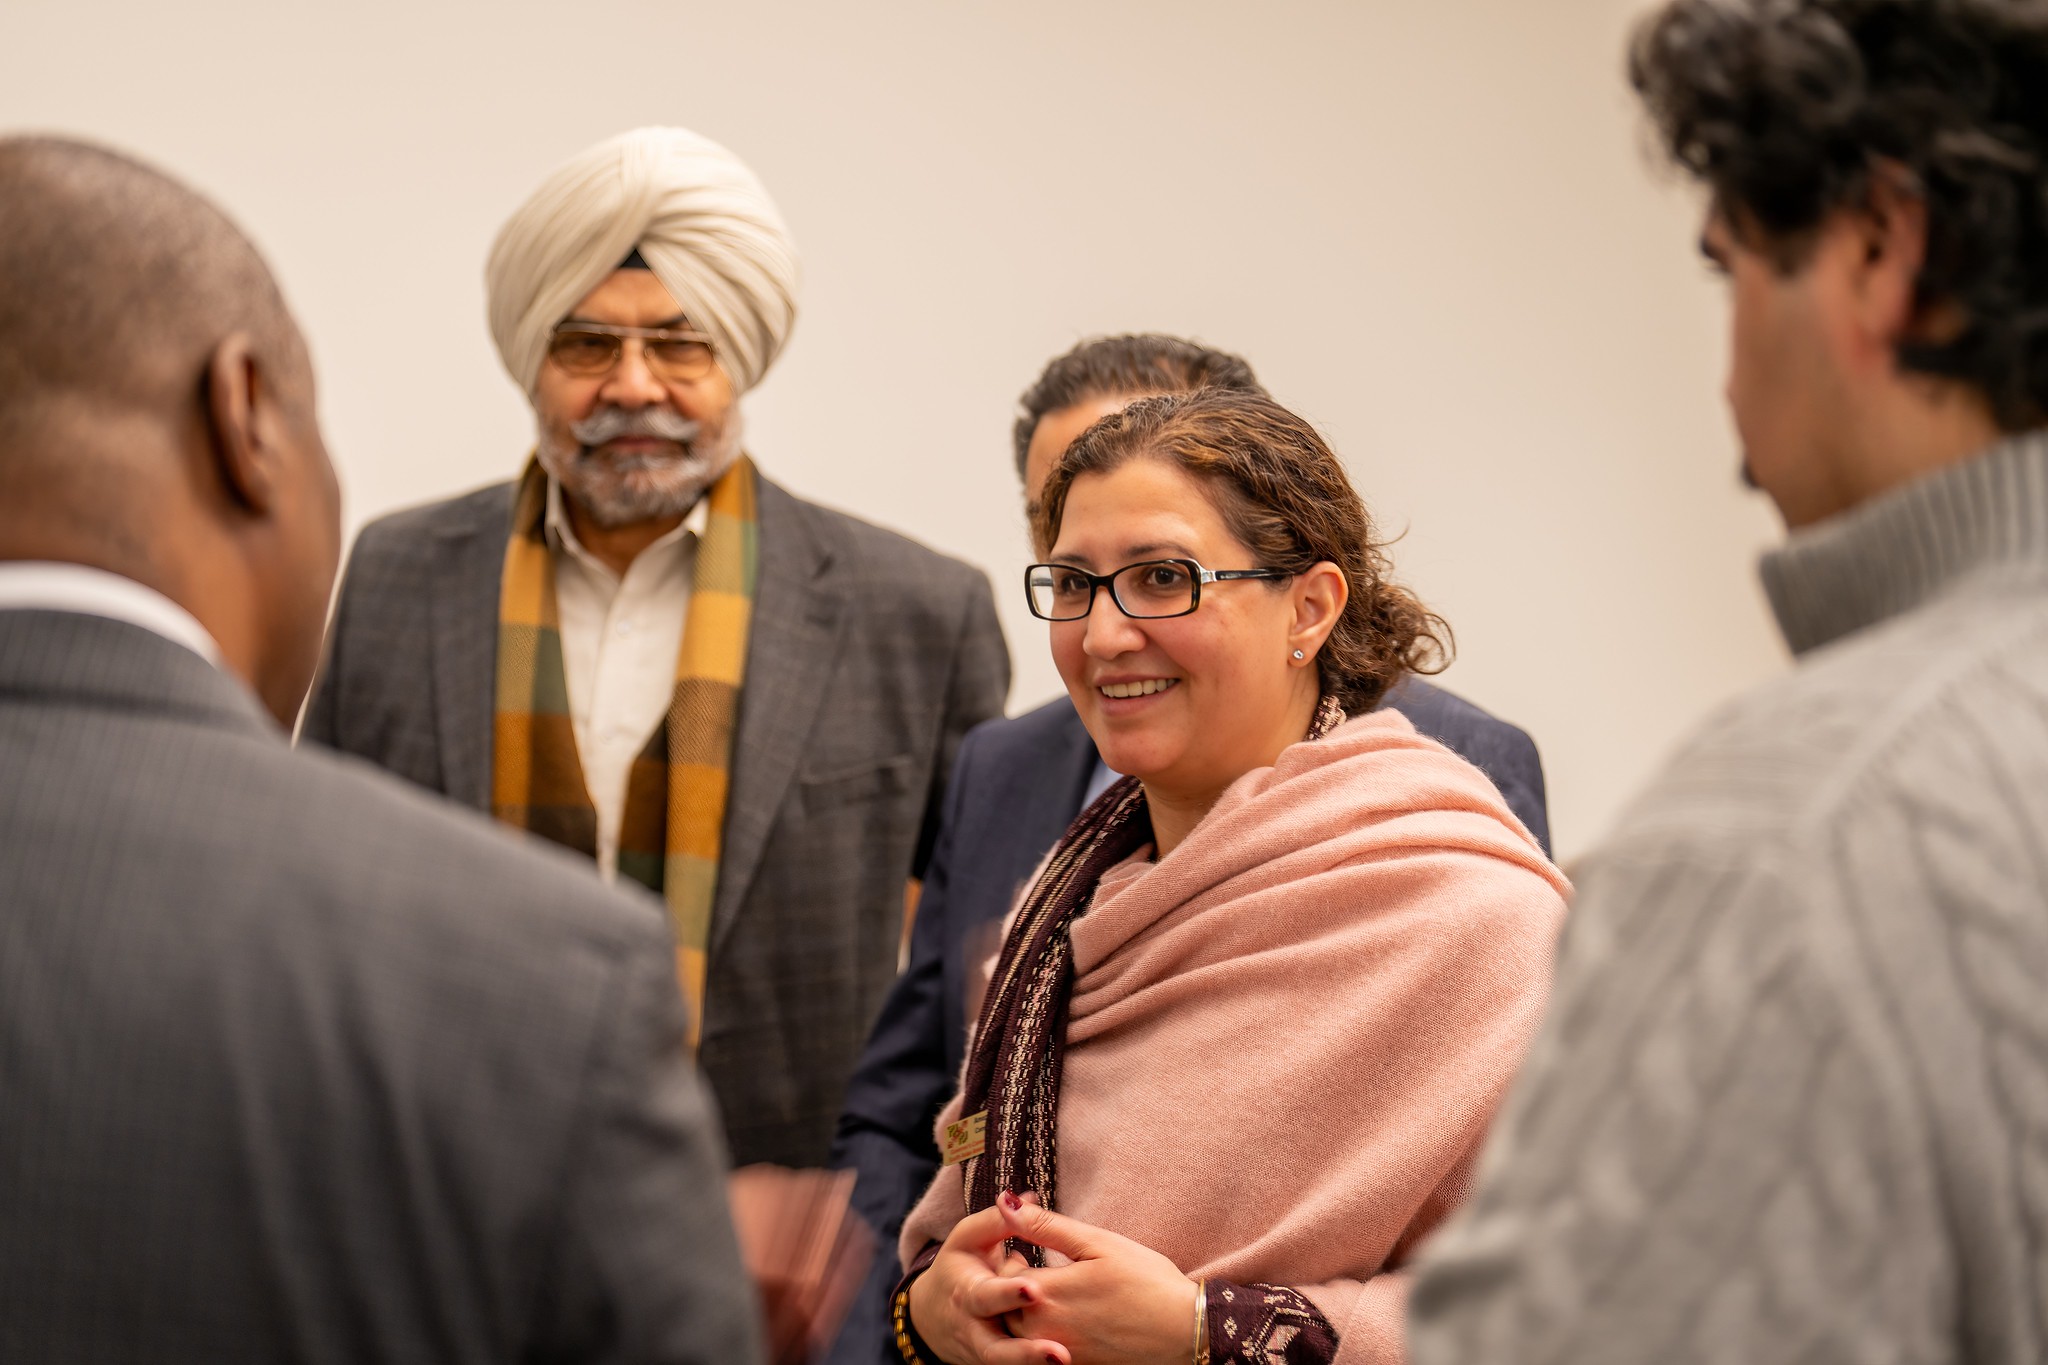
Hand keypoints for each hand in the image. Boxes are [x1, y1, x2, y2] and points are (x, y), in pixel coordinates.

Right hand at [908, 1202, 1071, 1364]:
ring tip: (1066, 1360)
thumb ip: (998, 1221)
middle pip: (996, 1349)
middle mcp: (974, 1330)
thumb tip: (1029, 1198)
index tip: (1034, 1290)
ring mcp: (985, 1354)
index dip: (1008, 1294)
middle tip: (1059, 1353)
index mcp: (967, 1293)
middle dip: (1025, 1353)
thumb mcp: (969, 1239)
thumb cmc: (960, 1267)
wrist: (933, 1316)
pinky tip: (1073, 1364)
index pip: (986, 1296)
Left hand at [994, 1191, 1197, 1364]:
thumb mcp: (1097, 1243)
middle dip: (1013, 1287)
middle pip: (1004, 1307)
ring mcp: (1057, 1353)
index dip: (1012, 1259)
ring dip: (1025, 1312)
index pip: (1003, 1275)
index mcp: (1046, 1293)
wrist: (1185, 1331)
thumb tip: (1004, 1202)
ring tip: (1053, 1297)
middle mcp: (1043, 1330)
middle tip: (1035, 1272)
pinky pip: (1041, 1352)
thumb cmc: (1146, 1281)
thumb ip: (1045, 1225)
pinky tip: (1071, 1321)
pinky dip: (1045, 1336)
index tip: (1026, 1252)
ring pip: (1020, 1332)